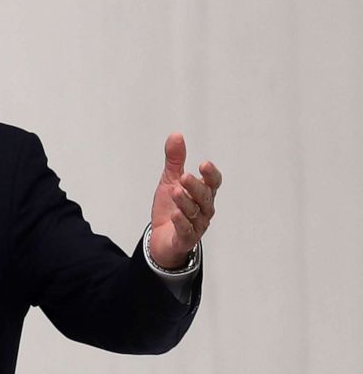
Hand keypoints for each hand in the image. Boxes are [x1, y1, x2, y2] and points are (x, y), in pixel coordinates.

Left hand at [149, 133, 221, 268]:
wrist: (159, 239)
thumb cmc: (170, 208)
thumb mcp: (170, 181)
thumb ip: (175, 160)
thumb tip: (176, 135)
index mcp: (202, 194)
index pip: (213, 183)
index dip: (211, 175)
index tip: (204, 164)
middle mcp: (204, 209)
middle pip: (204, 196)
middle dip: (195, 186)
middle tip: (184, 177)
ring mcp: (196, 225)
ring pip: (195, 212)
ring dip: (185, 202)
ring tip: (175, 191)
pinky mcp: (186, 239)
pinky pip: (186, 230)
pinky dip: (181, 222)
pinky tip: (175, 214)